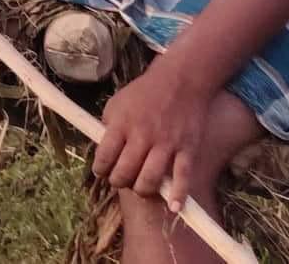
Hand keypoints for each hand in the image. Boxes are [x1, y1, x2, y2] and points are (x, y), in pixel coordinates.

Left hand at [92, 62, 211, 207]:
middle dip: (119, 182)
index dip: (100, 170)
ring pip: (149, 180)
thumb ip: (109, 127)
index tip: (102, 172)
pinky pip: (183, 177)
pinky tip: (173, 207)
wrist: (181, 79)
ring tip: (140, 187)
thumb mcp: (118, 103)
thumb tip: (102, 151)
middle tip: (121, 180)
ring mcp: (166, 143)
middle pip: (125, 173)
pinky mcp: (187, 148)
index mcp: (121, 123)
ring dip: (141, 190)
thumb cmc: (145, 92)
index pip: (104, 157)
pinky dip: (178, 195)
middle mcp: (142, 135)